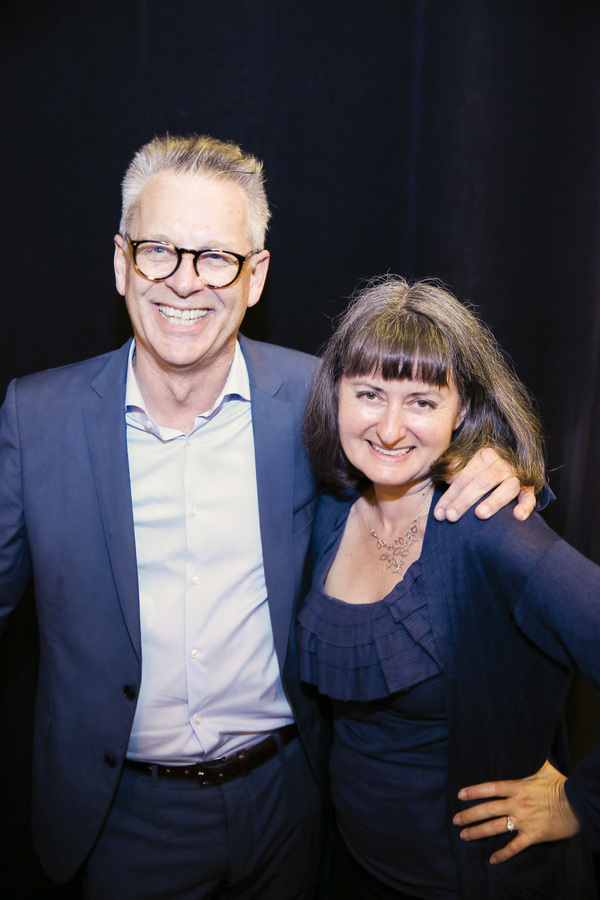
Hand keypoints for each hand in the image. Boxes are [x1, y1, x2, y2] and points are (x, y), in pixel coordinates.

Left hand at [433, 447, 535, 522]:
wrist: (513, 467)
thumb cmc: (482, 472)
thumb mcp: (469, 466)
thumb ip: (456, 469)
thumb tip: (446, 478)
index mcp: (485, 455)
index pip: (464, 477)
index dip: (449, 495)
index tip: (439, 513)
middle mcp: (502, 464)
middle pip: (482, 482)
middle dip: (464, 500)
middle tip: (451, 516)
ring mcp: (517, 476)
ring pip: (507, 488)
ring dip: (493, 501)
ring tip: (479, 514)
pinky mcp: (529, 489)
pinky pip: (529, 497)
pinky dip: (525, 506)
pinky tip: (517, 516)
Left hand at [452, 761, 580, 863]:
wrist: (578, 805)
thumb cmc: (561, 785)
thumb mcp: (545, 769)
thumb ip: (530, 760)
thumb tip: (524, 744)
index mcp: (518, 788)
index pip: (491, 788)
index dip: (475, 791)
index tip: (460, 794)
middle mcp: (517, 805)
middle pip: (488, 809)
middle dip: (470, 815)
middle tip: (455, 819)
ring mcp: (524, 821)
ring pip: (497, 827)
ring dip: (479, 832)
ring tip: (464, 836)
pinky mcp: (533, 836)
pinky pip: (515, 847)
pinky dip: (504, 854)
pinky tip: (492, 859)